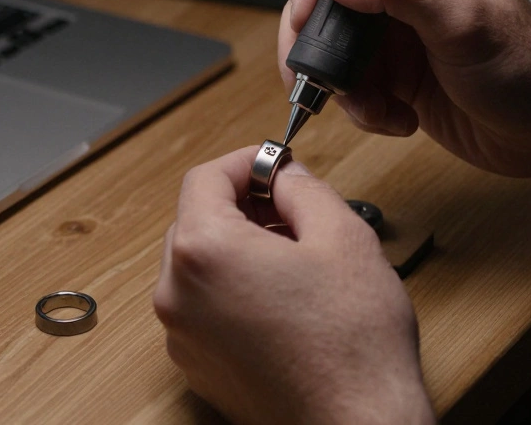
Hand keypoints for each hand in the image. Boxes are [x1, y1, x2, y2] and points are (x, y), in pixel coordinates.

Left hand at [154, 147, 433, 424]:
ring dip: (239, 248)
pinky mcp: (199, 368)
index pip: (205, 178)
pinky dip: (235, 291)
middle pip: (196, 221)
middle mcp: (178, 295)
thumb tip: (284, 176)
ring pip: (200, 267)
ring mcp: (184, 337)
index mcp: (204, 252)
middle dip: (242, 206)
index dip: (246, 162)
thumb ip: (302, 189)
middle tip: (292, 208)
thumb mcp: (341, 235)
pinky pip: (206, 308)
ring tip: (296, 257)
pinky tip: (285, 300)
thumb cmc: (352, 345)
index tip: (276, 165)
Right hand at [280, 0, 530, 182]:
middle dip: (315, 42)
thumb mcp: (463, 22)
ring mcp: (399, 32)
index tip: (305, 13)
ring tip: (372, 107)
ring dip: (341, 85)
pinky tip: (398, 119)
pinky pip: (352, 88)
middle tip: (319, 74)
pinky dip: (363, 110)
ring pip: (331, 49)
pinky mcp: (398, 75)